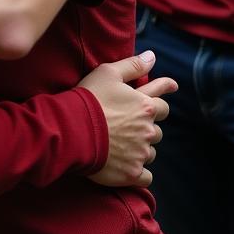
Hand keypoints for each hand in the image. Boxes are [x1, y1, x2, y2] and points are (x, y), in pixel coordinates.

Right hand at [79, 51, 176, 187]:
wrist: (70, 128)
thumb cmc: (89, 98)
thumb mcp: (108, 73)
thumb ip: (133, 66)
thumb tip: (152, 57)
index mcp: (145, 106)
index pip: (162, 105)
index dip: (157, 103)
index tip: (156, 102)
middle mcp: (147, 130)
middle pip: (157, 131)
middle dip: (146, 128)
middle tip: (127, 126)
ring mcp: (141, 154)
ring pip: (150, 152)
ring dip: (141, 148)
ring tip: (121, 144)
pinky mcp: (132, 173)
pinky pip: (146, 176)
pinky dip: (139, 172)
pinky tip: (127, 166)